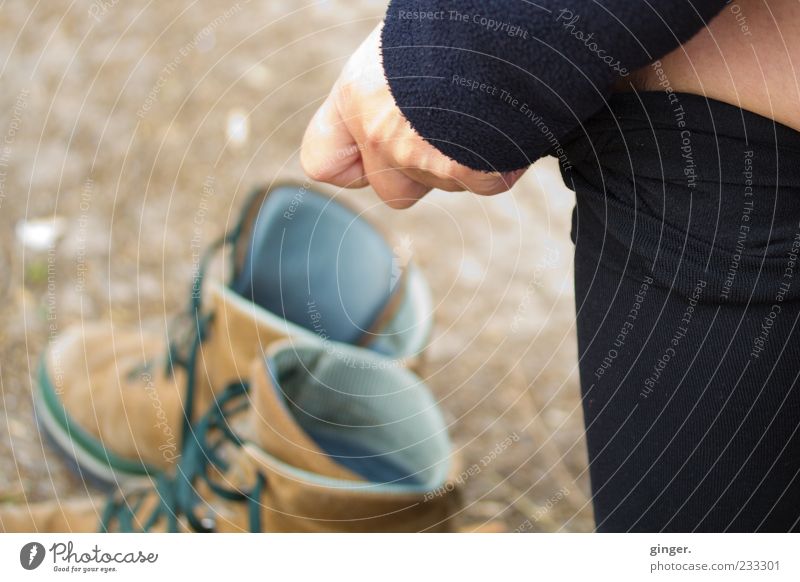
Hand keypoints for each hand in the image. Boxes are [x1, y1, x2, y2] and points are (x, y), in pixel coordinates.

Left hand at [300, 24, 525, 208]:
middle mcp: (379, 134)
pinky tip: (508, 126)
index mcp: (355, 95)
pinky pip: (486, 182)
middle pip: (393, 190)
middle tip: (448, 126)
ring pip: (444, 184)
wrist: (500, 20)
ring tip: (484, 108)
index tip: (376, 147)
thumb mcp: (401, 43)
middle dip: (420, 172)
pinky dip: (501, 162)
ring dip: (464, 160)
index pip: (322, 162)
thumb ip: (386, 89)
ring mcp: (420, 156)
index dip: (352, 164)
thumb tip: (401, 110)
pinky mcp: (466, 170)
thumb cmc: (453, 20)